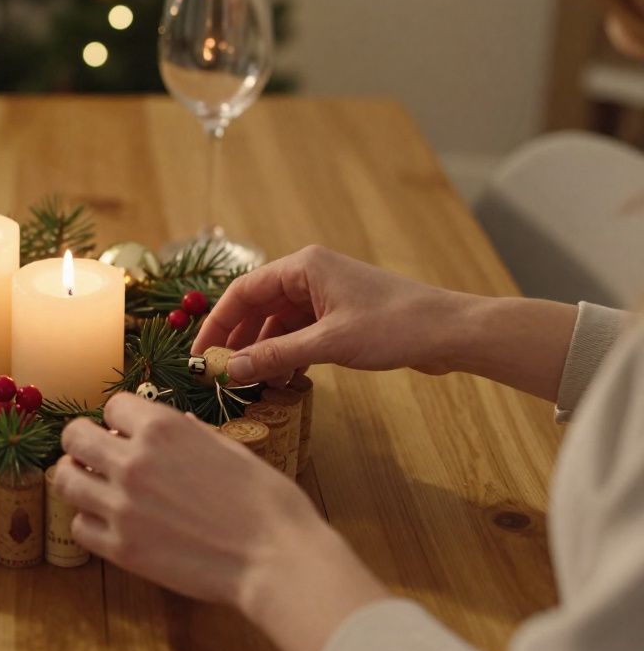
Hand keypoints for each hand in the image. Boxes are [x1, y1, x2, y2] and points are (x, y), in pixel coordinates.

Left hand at [55, 393, 388, 650]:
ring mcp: (122, 505)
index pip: (112, 405)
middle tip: (94, 454)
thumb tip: (175, 422)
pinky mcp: (121, 548)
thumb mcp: (231, 448)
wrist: (276, 559)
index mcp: (163, 427)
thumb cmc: (266, 503)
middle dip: (83, 441)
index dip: (119, 418)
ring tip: (92, 485)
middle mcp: (133, 460)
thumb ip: (192, 433)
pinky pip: (79, 526)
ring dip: (76, 477)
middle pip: (74, 436)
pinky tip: (108, 522)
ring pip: (65, 479)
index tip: (126, 432)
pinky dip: (89, 521)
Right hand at [192, 245, 464, 384]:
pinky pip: (300, 333)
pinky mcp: (341, 316)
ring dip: (265, 353)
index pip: (243, 291)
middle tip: (221, 373)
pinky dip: (288, 355)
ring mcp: (326, 295)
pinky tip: (287, 379)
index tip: (201, 354)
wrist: (450, 332)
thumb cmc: (394, 326)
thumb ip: (276, 356)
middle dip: (239, 341)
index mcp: (304, 267)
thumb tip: (231, 371)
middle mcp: (310, 275)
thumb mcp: (329, 344)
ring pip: (278, 323)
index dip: (217, 323)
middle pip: (257, 307)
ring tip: (255, 383)